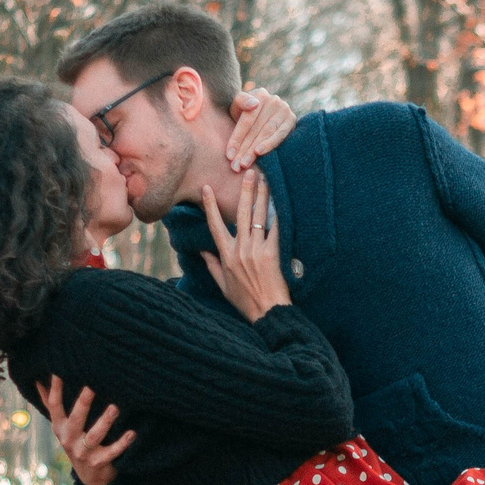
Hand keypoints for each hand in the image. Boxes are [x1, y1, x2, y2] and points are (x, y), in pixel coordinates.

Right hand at [39, 377, 136, 484]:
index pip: (54, 406)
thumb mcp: (62, 425)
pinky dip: (122, 443)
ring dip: (105, 421)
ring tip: (115, 407)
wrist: (90, 475)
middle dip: (83, 402)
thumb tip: (38, 379)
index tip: (60, 372)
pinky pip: (112, 452)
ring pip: (94, 436)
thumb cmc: (76, 441)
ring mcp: (83, 452)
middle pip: (76, 419)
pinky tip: (132, 433)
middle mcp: (69, 439)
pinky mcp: (99, 462)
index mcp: (59, 427)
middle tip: (92, 386)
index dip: (56, 390)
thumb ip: (51, 403)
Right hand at [200, 169, 289, 321]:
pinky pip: (275, 230)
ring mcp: (256, 251)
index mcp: (226, 255)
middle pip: (241, 214)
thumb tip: (203, 251)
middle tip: (248, 172)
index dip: (210, 206)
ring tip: (265, 180)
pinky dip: (278, 216)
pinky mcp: (272, 254)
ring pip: (258, 218)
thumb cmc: (245, 301)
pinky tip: (280, 202)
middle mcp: (239, 249)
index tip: (207, 188)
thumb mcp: (223, 285)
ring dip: (261, 197)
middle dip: (244, 191)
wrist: (267, 312)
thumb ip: (212, 266)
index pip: (214, 225)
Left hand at [226, 88, 296, 170]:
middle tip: (236, 165)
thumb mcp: (238, 106)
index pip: (247, 119)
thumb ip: (241, 102)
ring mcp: (285, 109)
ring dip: (254, 150)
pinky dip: (270, 145)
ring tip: (245, 163)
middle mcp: (274, 100)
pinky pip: (280, 135)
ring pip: (267, 133)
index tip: (229, 155)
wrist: (261, 113)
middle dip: (244, 148)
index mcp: (260, 94)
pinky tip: (260, 153)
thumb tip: (254, 104)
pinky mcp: (292, 120)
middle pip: (256, 128)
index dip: (237, 138)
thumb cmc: (245, 112)